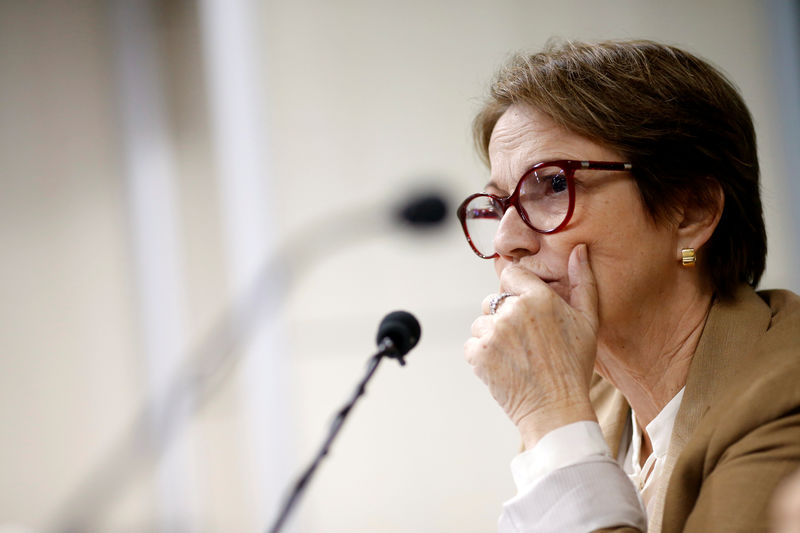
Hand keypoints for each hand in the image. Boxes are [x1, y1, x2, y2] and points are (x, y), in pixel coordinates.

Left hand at [464, 244, 599, 448]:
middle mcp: (513, 311)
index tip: (525, 310)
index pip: (510, 274)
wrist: (557, 411)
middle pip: (493, 300)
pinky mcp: (479, 353)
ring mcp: (493, 333)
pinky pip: (472, 344)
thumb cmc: (574, 367)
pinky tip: (505, 367)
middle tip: (525, 342)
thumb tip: (578, 250)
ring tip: (516, 357)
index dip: (516, 291)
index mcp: (539, 298)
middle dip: (504, 316)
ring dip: (493, 337)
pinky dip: (483, 356)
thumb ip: (583, 281)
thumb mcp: (588, 322)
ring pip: (481, 323)